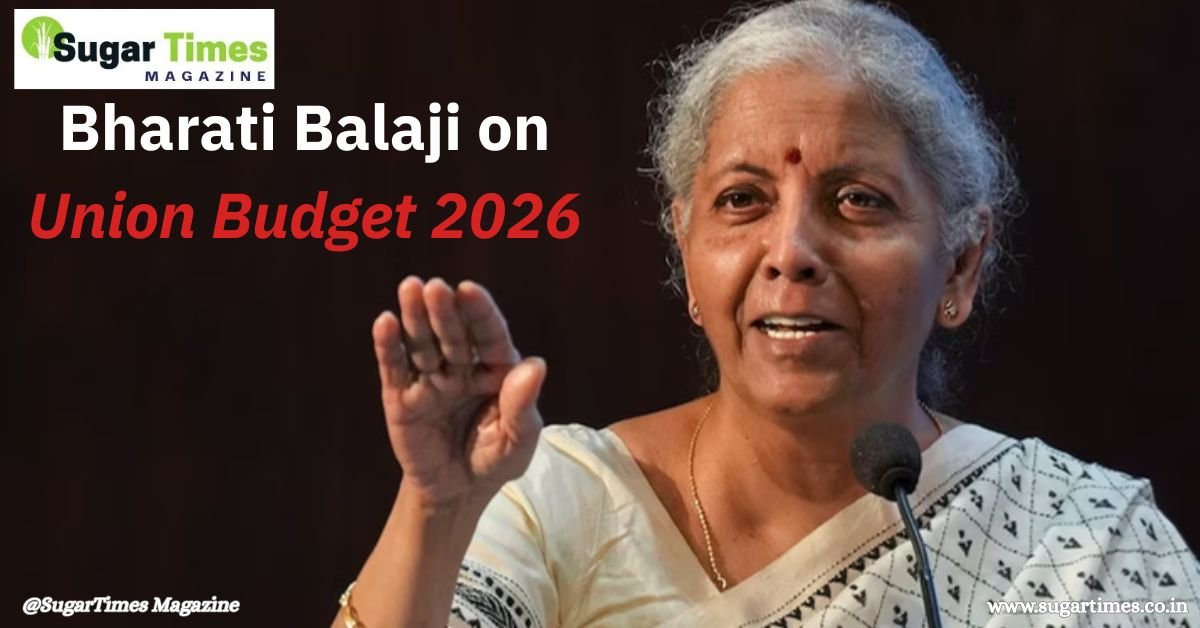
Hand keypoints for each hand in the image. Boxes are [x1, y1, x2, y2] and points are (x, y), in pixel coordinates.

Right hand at [372, 277, 545, 504]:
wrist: (457, 493)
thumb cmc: (495, 460)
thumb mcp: (518, 441)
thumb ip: (524, 405)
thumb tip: (536, 364)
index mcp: (496, 370)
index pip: (490, 336)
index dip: (480, 313)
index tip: (469, 290)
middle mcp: (462, 367)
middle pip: (453, 334)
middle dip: (445, 311)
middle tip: (435, 287)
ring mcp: (430, 380)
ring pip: (422, 344)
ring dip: (416, 317)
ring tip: (410, 288)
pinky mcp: (401, 397)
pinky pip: (395, 368)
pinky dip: (388, 346)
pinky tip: (385, 322)